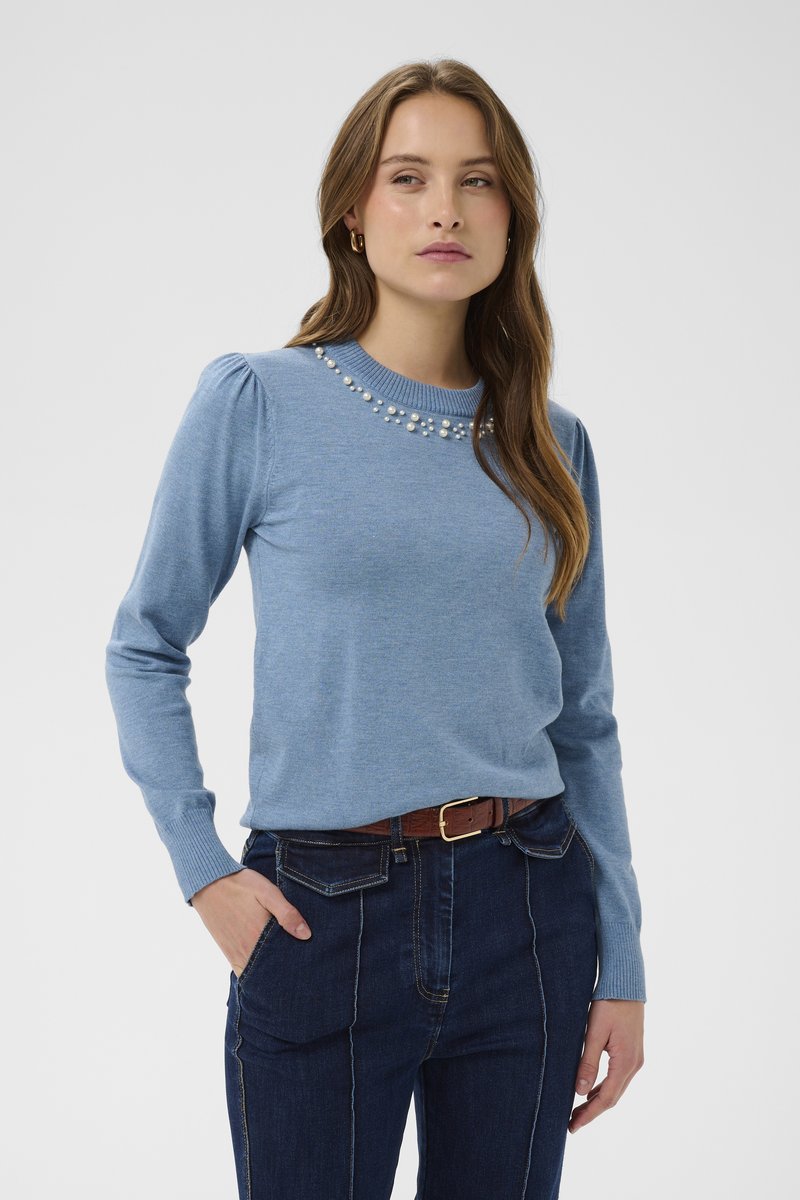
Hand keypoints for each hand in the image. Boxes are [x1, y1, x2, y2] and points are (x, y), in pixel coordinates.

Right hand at [190, 868, 312, 976]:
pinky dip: (253, 973)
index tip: (306, 961)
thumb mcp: (268, 893)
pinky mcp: (227, 951)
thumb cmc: (241, 885)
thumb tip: (306, 935)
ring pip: (256, 973)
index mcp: (260, 935)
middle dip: (284, 969)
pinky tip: (263, 967)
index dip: (296, 962)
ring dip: (269, 972)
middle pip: (270, 969)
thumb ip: (287, 914)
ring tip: (283, 966)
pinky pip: (242, 971)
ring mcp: (236, 953)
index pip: (283, 959)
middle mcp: (247, 949)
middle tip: (298, 966)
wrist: (208, 883)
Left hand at [569, 999, 644, 1132]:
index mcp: (626, 1062)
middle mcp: (634, 1064)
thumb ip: (588, 1062)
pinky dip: (603, 1087)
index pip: (607, 1098)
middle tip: (571, 1124)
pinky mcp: (631, 1051)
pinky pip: (617, 1077)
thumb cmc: (609, 1004)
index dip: (589, 1114)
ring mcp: (635, 1058)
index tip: (573, 1126)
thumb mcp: (594, 1032)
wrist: (626, 983)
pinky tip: (590, 1090)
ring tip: (577, 1111)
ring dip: (597, 1101)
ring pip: (615, 1088)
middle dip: (592, 1112)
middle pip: (612, 1097)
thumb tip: (580, 1092)